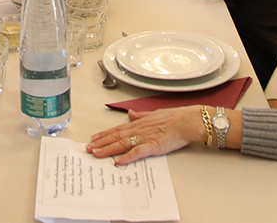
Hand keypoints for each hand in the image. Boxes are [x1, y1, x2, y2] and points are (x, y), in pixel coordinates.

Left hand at [86, 106, 205, 164]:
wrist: (188, 121)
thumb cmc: (175, 117)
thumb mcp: (154, 113)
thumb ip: (141, 115)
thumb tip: (130, 114)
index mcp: (139, 123)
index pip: (117, 129)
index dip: (104, 134)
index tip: (93, 138)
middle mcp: (139, 129)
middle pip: (116, 136)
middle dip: (101, 143)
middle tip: (88, 148)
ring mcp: (145, 137)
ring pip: (122, 143)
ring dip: (108, 149)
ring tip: (96, 153)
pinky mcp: (153, 146)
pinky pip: (137, 152)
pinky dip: (127, 157)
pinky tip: (118, 161)